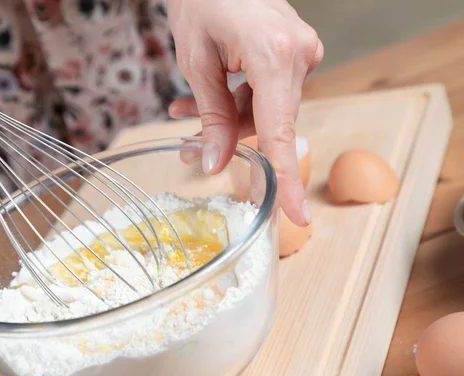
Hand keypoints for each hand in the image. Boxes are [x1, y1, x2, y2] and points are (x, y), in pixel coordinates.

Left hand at [167, 0, 322, 225]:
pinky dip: (240, 100)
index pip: (281, 130)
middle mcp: (299, 54)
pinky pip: (269, 92)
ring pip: (266, 109)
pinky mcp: (294, 52)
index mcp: (275, 54)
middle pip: (270, 122)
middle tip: (187, 147)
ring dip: (227, 117)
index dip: (285, 177)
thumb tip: (215, 162)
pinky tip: (205, 98)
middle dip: (229, 137)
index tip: (296, 215)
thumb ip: (211, 115)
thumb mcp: (195, 61)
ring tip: (183, 113)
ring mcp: (301, 52)